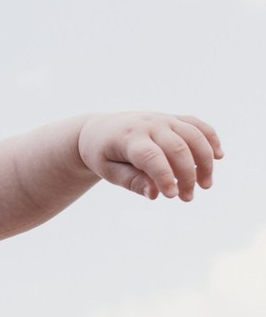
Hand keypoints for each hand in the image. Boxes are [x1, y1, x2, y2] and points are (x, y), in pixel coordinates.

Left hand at [78, 112, 220, 200]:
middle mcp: (148, 125)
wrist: (98, 130)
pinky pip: (197, 125)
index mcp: (128, 138)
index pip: (151, 157)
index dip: (164, 177)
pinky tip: (218, 156)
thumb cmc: (102, 154)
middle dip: (187, 175)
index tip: (172, 196)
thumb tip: (154, 194)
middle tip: (188, 198)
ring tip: (205, 185)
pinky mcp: (172, 118)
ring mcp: (163, 119)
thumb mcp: (107, 170)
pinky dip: (211, 138)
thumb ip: (130, 181)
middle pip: (177, 148)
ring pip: (193, 135)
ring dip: (205, 161)